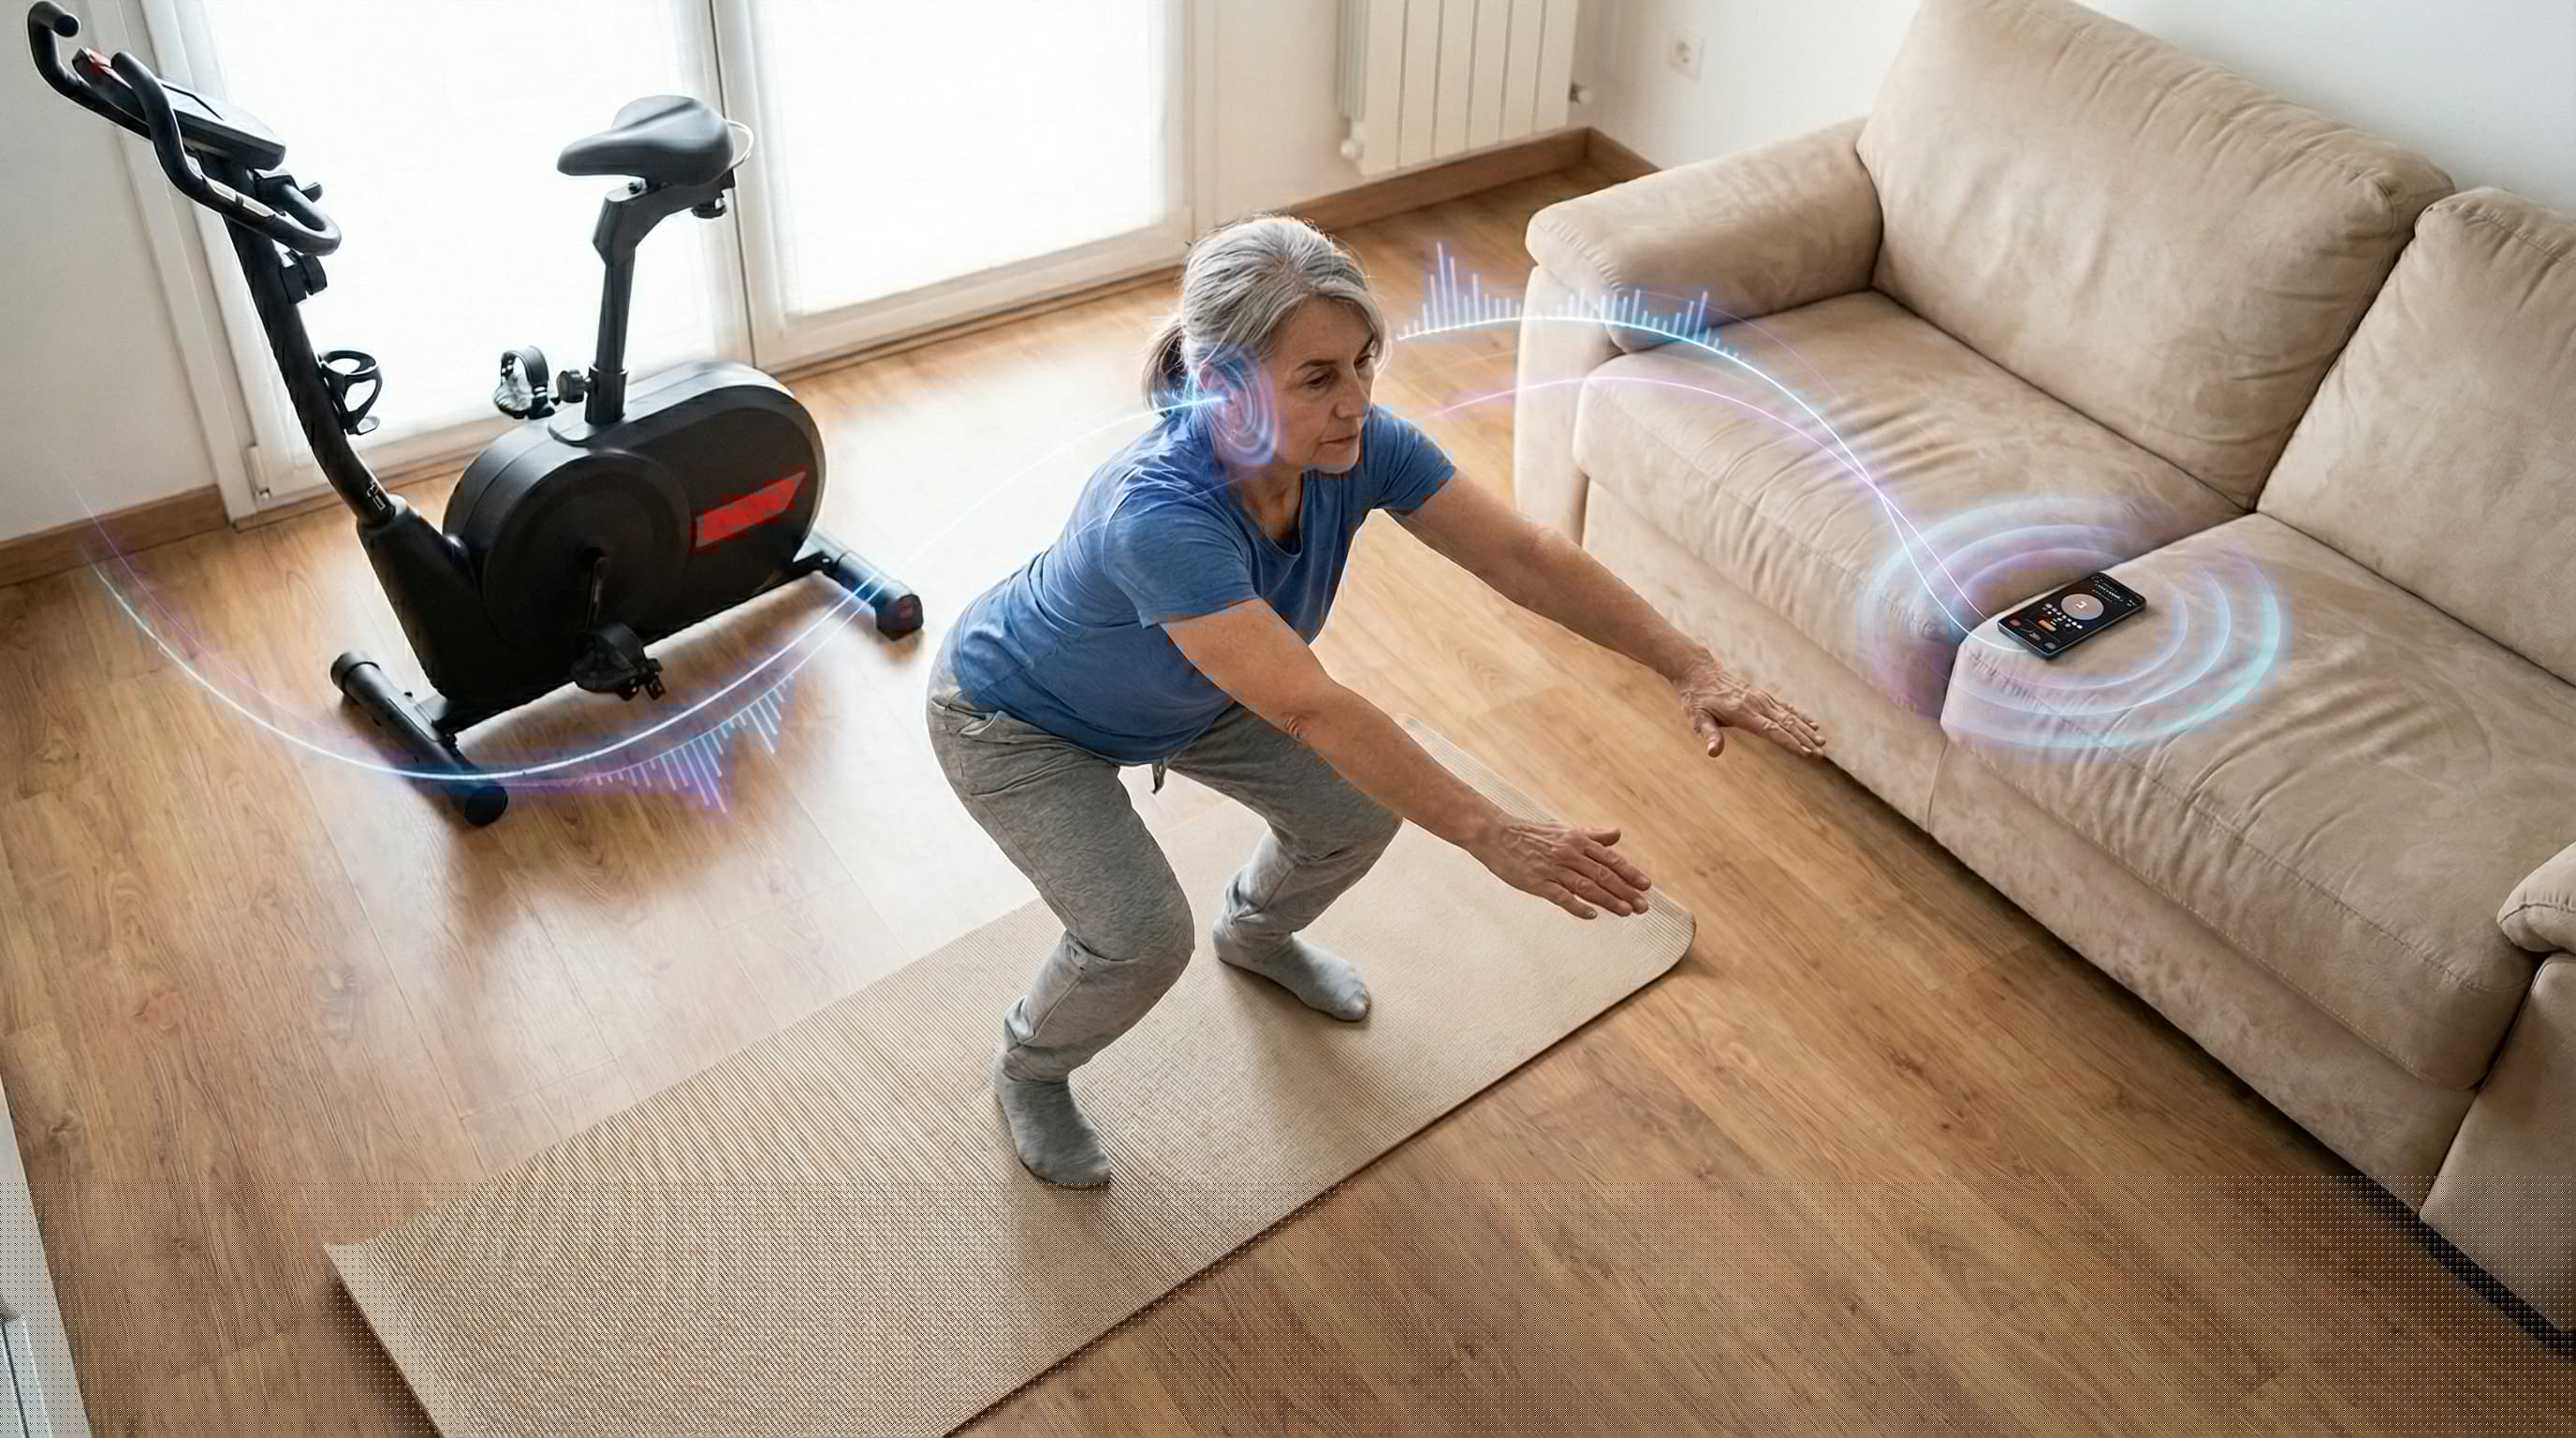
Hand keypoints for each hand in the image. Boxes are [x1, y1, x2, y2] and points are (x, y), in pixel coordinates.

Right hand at [1469, 818, 1651, 918]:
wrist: (1496, 834)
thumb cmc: (1531, 834)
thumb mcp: (1564, 830)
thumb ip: (1592, 834)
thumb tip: (1617, 834)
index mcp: (1577, 840)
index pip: (1610, 859)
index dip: (1629, 873)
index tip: (1646, 885)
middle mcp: (1569, 854)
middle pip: (1603, 875)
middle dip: (1626, 891)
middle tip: (1643, 906)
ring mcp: (1553, 868)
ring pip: (1587, 886)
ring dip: (1609, 900)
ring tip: (1626, 912)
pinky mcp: (1537, 882)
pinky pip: (1561, 896)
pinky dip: (1577, 905)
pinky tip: (1592, 914)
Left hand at [1675, 660, 1825, 758]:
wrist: (1699, 671)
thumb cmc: (1696, 699)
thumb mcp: (1697, 717)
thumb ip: (1709, 734)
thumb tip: (1713, 752)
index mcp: (1742, 712)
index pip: (1771, 731)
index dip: (1789, 743)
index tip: (1805, 754)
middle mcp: (1756, 704)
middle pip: (1786, 724)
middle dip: (1804, 741)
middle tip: (1820, 756)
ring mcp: (1761, 699)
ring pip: (1789, 716)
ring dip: (1806, 730)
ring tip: (1822, 744)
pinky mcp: (1762, 696)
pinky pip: (1785, 707)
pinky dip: (1801, 716)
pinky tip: (1813, 725)